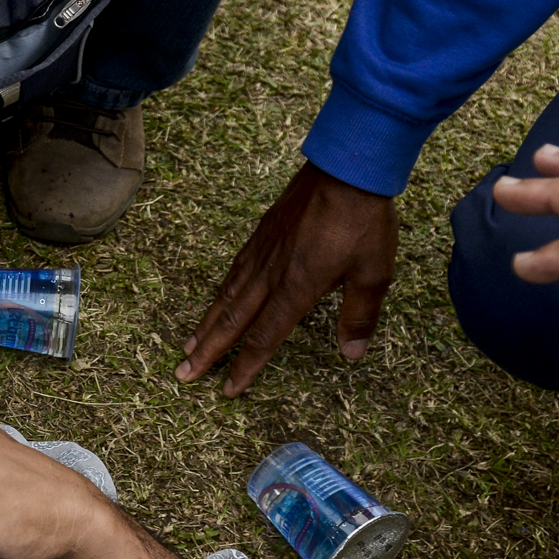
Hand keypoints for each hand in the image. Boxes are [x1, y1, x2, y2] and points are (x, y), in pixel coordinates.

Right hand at [179, 162, 397, 392]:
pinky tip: (217, 298)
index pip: (265, 337)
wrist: (347, 168)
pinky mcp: (263, 234)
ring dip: (207, 324)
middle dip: (208, 351)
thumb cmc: (363, 220)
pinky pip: (234, 271)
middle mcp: (272, 274)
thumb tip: (352, 353)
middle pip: (233, 321)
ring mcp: (263, 252)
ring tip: (188, 344)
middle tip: (183, 374)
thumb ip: (359, 315)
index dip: (246, 366)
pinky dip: (220, 292)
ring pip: (227, 296)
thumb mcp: (374, 272)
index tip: (227, 390)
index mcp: (298, 288)